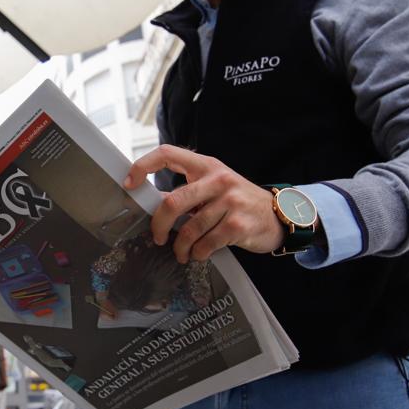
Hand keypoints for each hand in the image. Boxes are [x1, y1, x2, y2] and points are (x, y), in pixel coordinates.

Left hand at [123, 145, 282, 261]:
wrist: (278, 215)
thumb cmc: (239, 201)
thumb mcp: (215, 187)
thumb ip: (188, 193)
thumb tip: (153, 206)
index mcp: (206, 166)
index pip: (168, 154)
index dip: (143, 166)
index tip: (130, 183)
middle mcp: (217, 179)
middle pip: (173, 201)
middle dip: (159, 225)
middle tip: (157, 238)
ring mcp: (229, 201)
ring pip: (189, 229)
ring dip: (180, 247)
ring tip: (182, 253)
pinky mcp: (238, 224)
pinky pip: (206, 244)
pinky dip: (198, 253)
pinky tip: (199, 254)